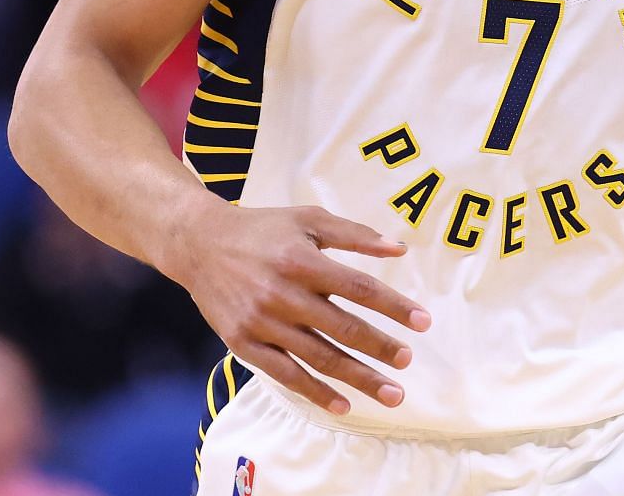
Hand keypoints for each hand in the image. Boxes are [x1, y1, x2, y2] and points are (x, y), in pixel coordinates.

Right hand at [173, 202, 430, 415]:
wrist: (199, 245)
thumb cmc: (263, 229)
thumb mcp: (308, 219)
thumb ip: (355, 234)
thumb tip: (399, 250)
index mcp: (302, 261)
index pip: (358, 288)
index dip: (394, 306)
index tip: (423, 322)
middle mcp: (283, 294)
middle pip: (342, 328)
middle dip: (380, 348)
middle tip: (408, 362)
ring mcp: (262, 323)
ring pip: (318, 357)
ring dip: (358, 378)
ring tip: (392, 393)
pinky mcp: (244, 344)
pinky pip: (285, 375)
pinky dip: (316, 392)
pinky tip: (344, 404)